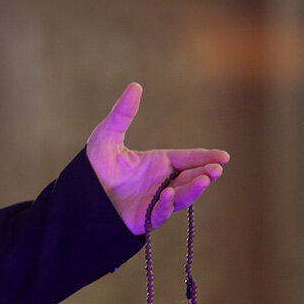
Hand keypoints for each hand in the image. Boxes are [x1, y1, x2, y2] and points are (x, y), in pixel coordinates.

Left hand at [85, 83, 229, 234]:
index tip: (224, 156)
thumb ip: (122, 113)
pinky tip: (168, 195)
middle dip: (205, 174)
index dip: (205, 157)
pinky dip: (166, 205)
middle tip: (216, 169)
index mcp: (158, 163)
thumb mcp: (107, 135)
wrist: (79, 194)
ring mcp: (155, 201)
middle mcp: (162, 182)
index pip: (187, 159)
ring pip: (181, 196)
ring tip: (203, 180)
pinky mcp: (145, 218)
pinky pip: (160, 213)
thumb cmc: (95, 165)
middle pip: (190, 177)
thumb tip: (135, 85)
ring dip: (193, 189)